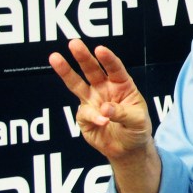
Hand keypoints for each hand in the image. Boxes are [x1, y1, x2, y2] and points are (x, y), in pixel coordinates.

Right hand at [49, 39, 152, 161]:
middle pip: (92, 70)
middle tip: (74, 43)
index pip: (115, 68)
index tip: (100, 50)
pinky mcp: (84, 116)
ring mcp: (92, 101)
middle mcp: (105, 88)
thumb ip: (123, 113)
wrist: (127, 148)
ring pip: (77, 84)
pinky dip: (93, 117)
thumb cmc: (137, 129)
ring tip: (54, 58)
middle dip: (83, 57)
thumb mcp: (138, 121)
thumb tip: (104, 108)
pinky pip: (85, 113)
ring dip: (66, 71)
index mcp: (122, 85)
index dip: (108, 59)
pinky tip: (103, 122)